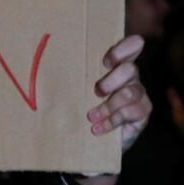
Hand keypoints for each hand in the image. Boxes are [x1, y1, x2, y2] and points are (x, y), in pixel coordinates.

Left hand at [72, 35, 151, 184]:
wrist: (94, 139)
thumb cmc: (81, 106)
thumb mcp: (76, 89)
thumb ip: (70, 76)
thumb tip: (42, 66)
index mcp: (115, 65)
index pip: (132, 45)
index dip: (123, 49)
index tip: (105, 62)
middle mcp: (130, 77)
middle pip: (130, 69)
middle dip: (111, 81)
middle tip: (96, 92)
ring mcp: (138, 94)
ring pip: (131, 92)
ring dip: (109, 105)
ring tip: (91, 116)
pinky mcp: (142, 112)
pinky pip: (131, 112)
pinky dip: (111, 121)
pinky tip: (97, 128)